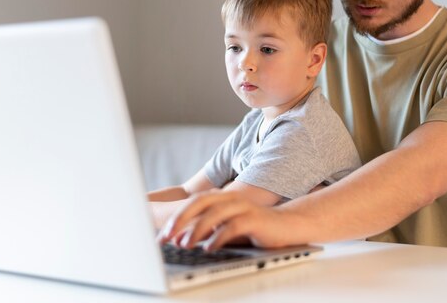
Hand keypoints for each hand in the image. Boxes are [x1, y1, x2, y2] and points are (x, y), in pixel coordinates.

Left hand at [157, 189, 300, 250]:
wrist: (287, 225)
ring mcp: (243, 207)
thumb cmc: (253, 227)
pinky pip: (233, 227)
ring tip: (184, 244)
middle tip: (165, 238)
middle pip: (199, 203)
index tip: (160, 236)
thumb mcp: (226, 225)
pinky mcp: (255, 219)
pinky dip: (218, 237)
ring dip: (196, 230)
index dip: (174, 218)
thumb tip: (179, 239)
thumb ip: (206, 228)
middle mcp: (230, 198)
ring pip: (214, 213)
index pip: (192, 203)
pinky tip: (208, 248)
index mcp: (221, 197)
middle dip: (179, 221)